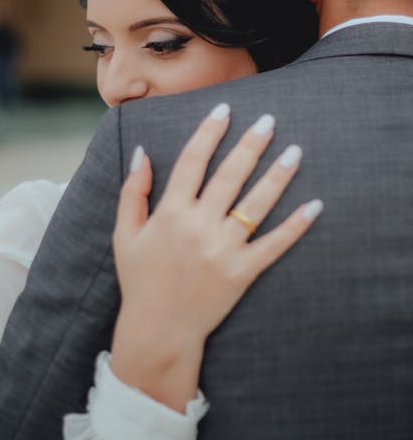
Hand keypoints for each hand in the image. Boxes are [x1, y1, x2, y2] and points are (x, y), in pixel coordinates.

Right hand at [110, 104, 322, 410]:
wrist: (159, 330)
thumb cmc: (140, 279)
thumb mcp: (125, 234)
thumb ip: (133, 192)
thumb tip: (143, 153)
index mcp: (170, 213)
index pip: (193, 161)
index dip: (209, 132)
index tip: (225, 109)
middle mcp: (199, 226)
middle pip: (230, 175)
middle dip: (251, 144)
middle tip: (269, 120)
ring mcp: (223, 250)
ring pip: (256, 204)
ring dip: (278, 176)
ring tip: (295, 151)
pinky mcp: (243, 272)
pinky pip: (274, 245)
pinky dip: (295, 226)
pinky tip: (314, 206)